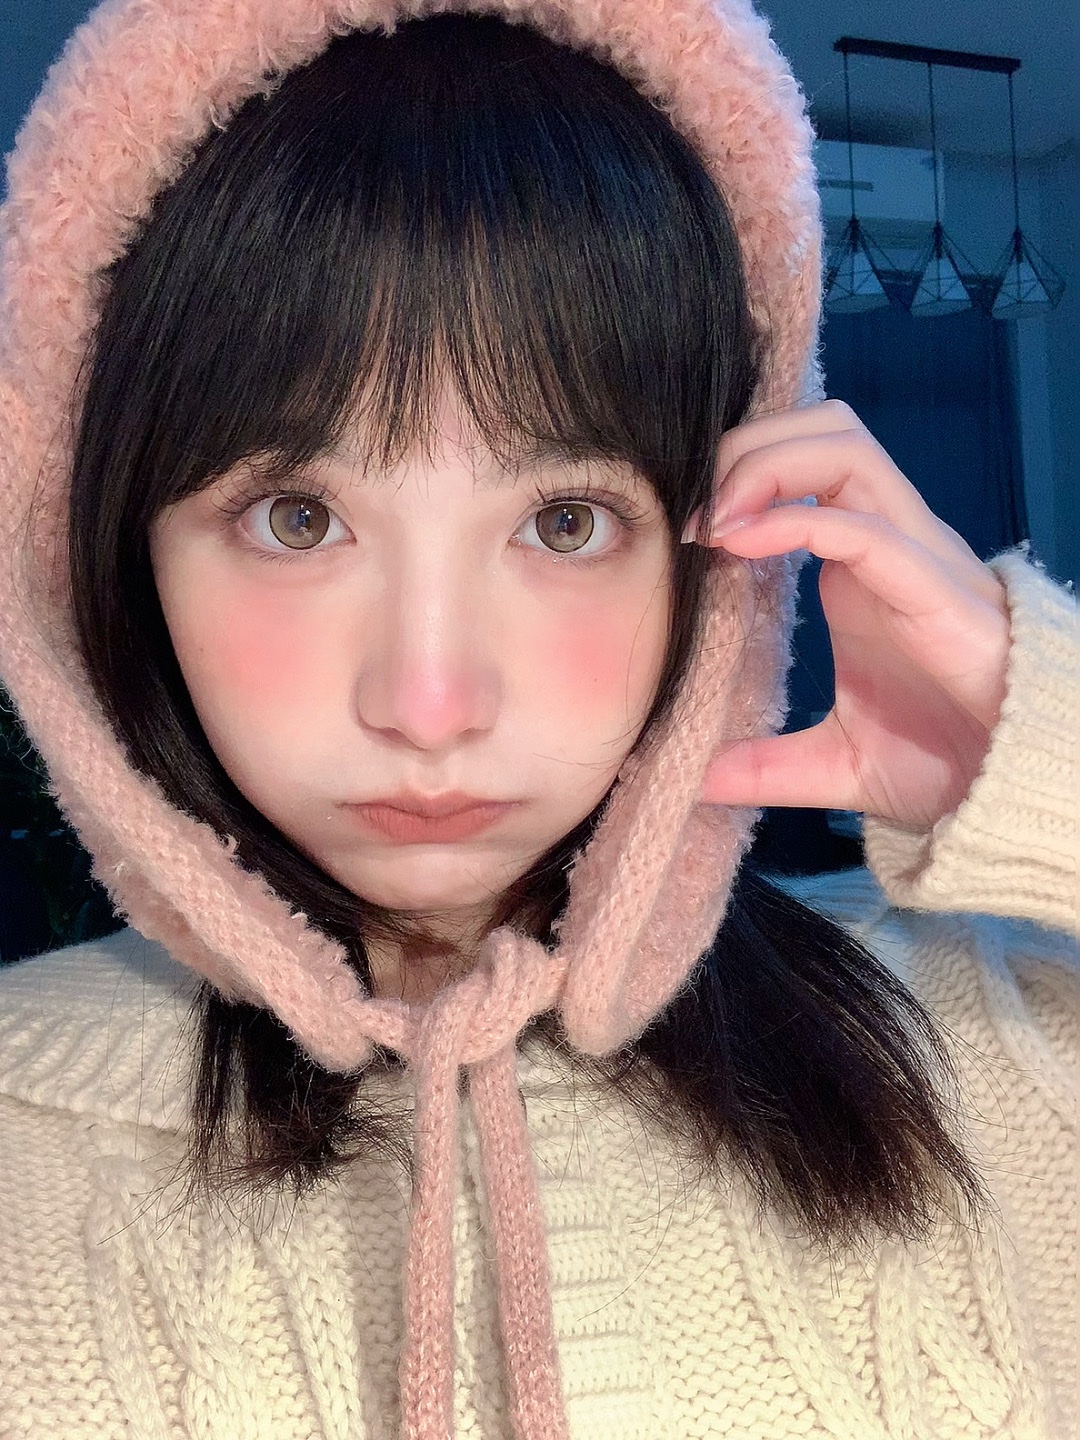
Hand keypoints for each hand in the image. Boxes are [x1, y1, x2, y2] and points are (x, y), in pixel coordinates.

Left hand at [698, 401, 1010, 830]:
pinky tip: (740, 544)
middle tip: (694, 510)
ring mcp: (915, 558)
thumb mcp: (837, 763)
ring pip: (847, 450)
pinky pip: (862, 526)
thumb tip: (697, 780)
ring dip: (769, 465)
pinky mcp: (933, 591)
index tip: (683, 529)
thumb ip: (767, 765)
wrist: (1016, 794)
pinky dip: (793, 519)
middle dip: (749, 445)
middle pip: (825, 431)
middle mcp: (890, 544)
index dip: (740, 473)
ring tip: (716, 520)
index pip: (807, 466)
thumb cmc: (948, 764)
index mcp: (863, 568)